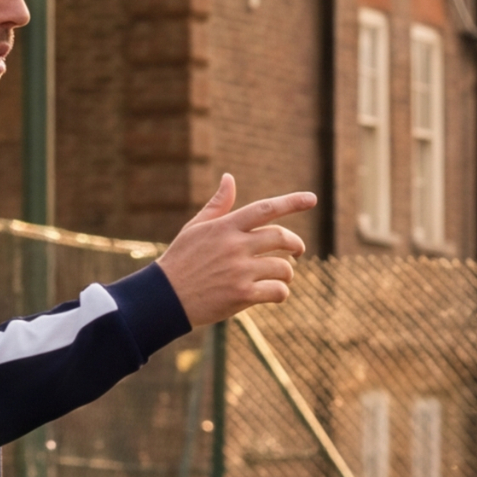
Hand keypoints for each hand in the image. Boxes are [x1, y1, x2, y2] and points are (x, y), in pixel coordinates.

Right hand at [158, 177, 315, 329]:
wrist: (164, 298)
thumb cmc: (181, 260)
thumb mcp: (195, 228)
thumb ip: (218, 205)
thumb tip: (229, 178)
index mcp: (225, 227)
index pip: (265, 209)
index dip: (291, 202)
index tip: (312, 199)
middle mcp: (235, 246)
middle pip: (281, 238)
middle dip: (296, 244)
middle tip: (298, 251)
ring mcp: (239, 271)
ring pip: (283, 267)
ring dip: (288, 272)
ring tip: (281, 276)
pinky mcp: (242, 295)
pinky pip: (277, 291)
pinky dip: (281, 292)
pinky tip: (275, 293)